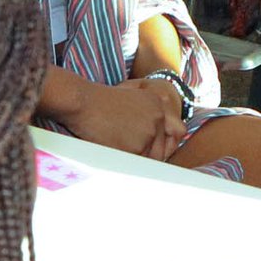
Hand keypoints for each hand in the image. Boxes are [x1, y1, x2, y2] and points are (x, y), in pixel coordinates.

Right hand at [65, 76, 185, 160]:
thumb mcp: (130, 95)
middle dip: (150, 157)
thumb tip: (157, 136)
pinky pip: (135, 165)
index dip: (169, 145)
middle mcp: (159, 117)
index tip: (158, 153)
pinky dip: (125, 165)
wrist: (82, 102)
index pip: (178, 132)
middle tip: (134, 159)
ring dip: (136, 162)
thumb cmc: (98, 102)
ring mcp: (149, 132)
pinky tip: (114, 157)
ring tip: (120, 157)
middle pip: (163, 149)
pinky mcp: (136, 146)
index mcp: (159, 104)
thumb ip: (146, 111)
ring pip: (150, 160)